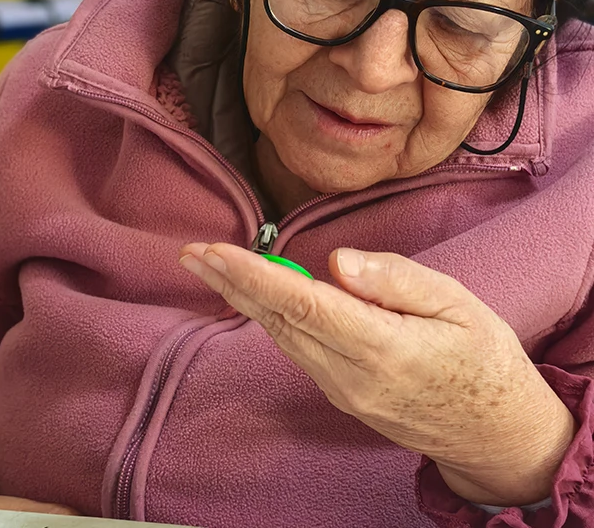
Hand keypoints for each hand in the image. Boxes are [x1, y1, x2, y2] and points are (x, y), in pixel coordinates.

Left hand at [180, 243, 575, 506]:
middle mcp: (351, 375)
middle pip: (279, 320)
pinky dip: (270, 317)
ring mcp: (342, 391)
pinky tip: (254, 294)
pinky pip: (297, 348)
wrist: (494, 432)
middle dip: (230, 282)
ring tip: (211, 265)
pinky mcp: (342, 394)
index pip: (303, 304)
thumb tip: (338, 261)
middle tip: (190, 252)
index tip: (215, 251)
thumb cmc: (483, 359)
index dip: (254, 275)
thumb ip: (396, 280)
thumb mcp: (458, 304)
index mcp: (383, 347)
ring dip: (243, 298)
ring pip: (283, 335)